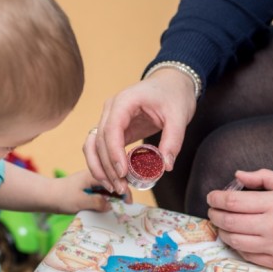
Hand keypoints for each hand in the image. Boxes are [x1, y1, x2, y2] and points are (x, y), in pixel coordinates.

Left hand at [49, 169, 121, 214]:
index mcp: (94, 174)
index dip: (124, 190)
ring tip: (122, 206)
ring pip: (108, 186)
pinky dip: (107, 197)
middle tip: (128, 205)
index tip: (129, 202)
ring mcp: (90, 181)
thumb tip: (110, 205)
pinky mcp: (87, 187)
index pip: (114, 180)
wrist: (46, 195)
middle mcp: (94, 175)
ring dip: (115, 195)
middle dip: (122, 191)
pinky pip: (101, 190)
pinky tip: (110, 204)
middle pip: (113, 181)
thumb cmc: (61, 197)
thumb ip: (97, 203)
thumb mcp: (80, 202)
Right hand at [83, 69, 196, 194]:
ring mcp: (109, 119)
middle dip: (108, 167)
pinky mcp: (114, 129)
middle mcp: (111, 110)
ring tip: (115, 187)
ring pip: (93, 146)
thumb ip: (173, 140)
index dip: (114, 153)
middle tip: (121, 188)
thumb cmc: (174, 94)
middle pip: (99, 141)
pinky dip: (102, 163)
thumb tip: (165, 166)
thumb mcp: (179, 116)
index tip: (122, 173)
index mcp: (124, 102)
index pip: (111, 129)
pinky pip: (100, 147)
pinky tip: (112, 178)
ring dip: (99, 168)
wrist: (172, 83)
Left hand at [205, 169, 272, 271]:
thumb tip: (238, 176)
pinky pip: (248, 256)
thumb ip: (264, 178)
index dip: (217, 198)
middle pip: (230, 223)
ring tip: (223, 224)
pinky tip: (239, 238)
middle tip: (213, 210)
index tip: (212, 196)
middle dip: (215, 215)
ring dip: (223, 232)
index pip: (234, 201)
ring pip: (235, 242)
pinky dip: (238, 246)